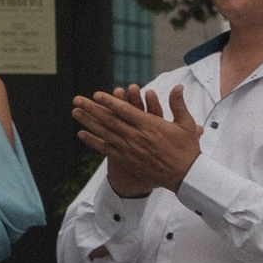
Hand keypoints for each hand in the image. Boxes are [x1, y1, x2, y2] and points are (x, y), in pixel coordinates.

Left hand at [71, 83, 202, 198]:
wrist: (185, 176)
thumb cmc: (187, 150)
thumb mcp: (186, 124)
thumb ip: (178, 104)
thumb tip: (178, 87)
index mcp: (150, 125)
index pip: (125, 110)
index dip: (109, 102)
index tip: (96, 95)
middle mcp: (136, 136)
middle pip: (109, 120)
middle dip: (92, 108)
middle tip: (77, 99)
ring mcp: (130, 149)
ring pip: (105, 133)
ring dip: (88, 122)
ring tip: (75, 112)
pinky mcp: (127, 160)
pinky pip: (106, 149)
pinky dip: (93, 141)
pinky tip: (81, 134)